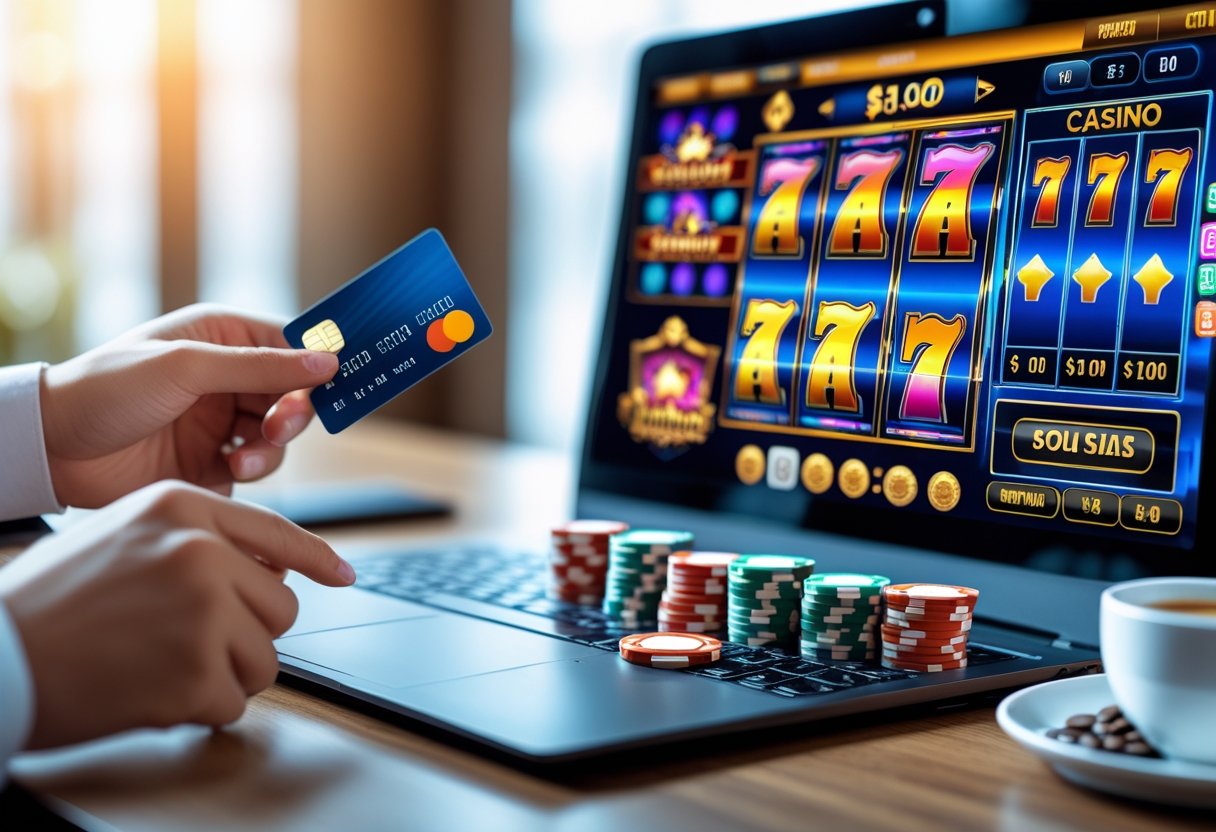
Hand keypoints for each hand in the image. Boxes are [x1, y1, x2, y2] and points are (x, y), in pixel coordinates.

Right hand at [0, 481, 355, 749]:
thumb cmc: (52, 602)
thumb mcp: (123, 534)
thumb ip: (196, 537)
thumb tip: (270, 566)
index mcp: (181, 508)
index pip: (277, 534)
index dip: (316, 560)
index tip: (343, 574)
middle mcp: (201, 552)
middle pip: (280, 606)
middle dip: (246, 632)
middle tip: (187, 641)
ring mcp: (203, 612)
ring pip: (266, 657)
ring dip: (225, 672)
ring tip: (162, 663)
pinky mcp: (197, 673)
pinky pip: (235, 700)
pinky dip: (202, 707)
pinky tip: (153, 690)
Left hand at [39, 303, 338, 507]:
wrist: (51, 449)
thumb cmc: (107, 389)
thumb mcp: (187, 367)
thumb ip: (260, 366)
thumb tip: (326, 361)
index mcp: (222, 337)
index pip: (292, 344)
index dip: (318, 364)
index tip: (342, 382)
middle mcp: (227, 376)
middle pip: (294, 392)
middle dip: (295, 411)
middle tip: (279, 426)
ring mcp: (220, 419)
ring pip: (280, 433)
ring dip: (273, 446)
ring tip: (244, 459)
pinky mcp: (212, 460)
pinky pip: (257, 464)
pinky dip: (254, 468)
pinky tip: (231, 469)